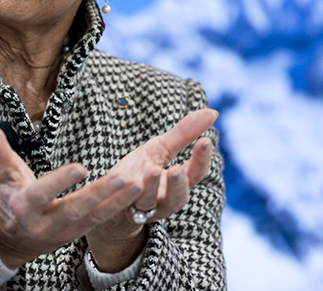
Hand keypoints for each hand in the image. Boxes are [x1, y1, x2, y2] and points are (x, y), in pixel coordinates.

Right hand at [0, 122, 141, 269]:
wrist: (12, 239)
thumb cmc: (9, 198)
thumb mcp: (1, 173)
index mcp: (24, 206)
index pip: (42, 193)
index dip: (60, 182)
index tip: (80, 168)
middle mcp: (45, 223)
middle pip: (75, 209)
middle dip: (99, 195)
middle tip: (122, 178)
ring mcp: (64, 232)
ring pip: (94, 217)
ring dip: (117, 202)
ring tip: (138, 184)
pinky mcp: (79, 234)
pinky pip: (101, 221)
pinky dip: (119, 207)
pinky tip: (137, 192)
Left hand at [85, 108, 218, 271]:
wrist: (111, 197)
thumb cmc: (140, 172)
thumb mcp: (159, 149)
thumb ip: (183, 134)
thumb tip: (212, 112)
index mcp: (176, 183)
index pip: (195, 174)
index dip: (201, 159)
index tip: (205, 141)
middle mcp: (164, 200)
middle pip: (178, 197)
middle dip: (179, 184)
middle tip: (177, 170)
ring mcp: (142, 207)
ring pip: (149, 203)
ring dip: (151, 187)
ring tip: (152, 170)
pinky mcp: (120, 210)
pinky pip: (123, 206)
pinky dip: (126, 194)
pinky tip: (126, 180)